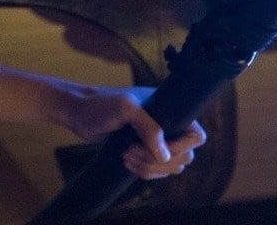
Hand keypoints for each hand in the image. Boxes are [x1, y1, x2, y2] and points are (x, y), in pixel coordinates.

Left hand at [60, 85, 206, 181]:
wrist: (80, 113)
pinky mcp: (145, 153)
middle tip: (133, 150)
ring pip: (171, 168)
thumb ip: (149, 127)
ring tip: (126, 155)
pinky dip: (145, 172)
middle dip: (160, 160)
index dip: (181, 148)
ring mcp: (157, 141)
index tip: (158, 149)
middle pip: (184, 157)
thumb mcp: (126, 109)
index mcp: (171, 111)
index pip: (196, 136)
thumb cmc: (102, 105)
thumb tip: (165, 156)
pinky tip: (126, 161)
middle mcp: (169, 127)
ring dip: (150, 167)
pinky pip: (157, 172)